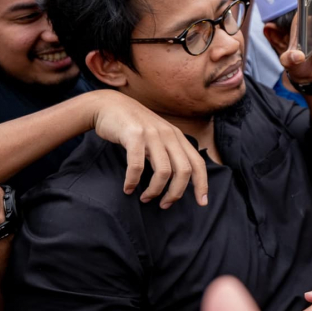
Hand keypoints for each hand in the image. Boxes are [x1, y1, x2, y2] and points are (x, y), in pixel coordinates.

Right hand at [87, 90, 208, 207]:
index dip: (202, 184)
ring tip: (145, 198)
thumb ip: (169, 152)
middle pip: (184, 170)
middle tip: (164, 205)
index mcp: (178, 137)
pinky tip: (128, 188)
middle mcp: (169, 134)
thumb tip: (179, 179)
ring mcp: (152, 134)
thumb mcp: (158, 136)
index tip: (202, 203)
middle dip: (176, 193)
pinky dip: (133, 181)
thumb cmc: (133, 127)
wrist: (109, 105)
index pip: (198, 163)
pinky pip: (137, 165)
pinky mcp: (134, 135)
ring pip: (163, 171)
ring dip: (155, 190)